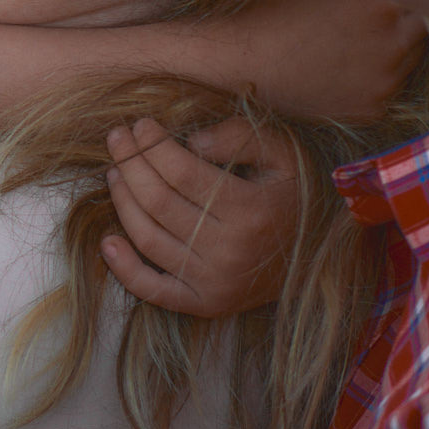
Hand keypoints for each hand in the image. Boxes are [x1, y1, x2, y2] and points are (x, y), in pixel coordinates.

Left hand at [99, 117, 296, 315]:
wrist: (321, 254)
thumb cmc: (295, 194)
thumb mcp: (282, 154)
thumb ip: (238, 138)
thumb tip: (190, 141)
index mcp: (250, 211)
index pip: (181, 173)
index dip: (153, 145)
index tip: (140, 124)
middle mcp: (229, 251)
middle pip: (158, 202)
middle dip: (130, 164)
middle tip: (117, 138)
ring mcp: (215, 283)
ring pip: (149, 239)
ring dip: (123, 202)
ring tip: (115, 173)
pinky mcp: (206, 304)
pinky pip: (154, 291)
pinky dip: (125, 270)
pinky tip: (108, 242)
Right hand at [219, 0, 423, 118]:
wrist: (240, 61)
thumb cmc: (272, 7)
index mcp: (381, 0)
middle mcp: (392, 41)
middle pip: (422, 26)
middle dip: (407, 18)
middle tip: (375, 14)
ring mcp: (385, 79)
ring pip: (410, 58)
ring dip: (395, 47)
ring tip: (357, 40)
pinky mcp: (372, 108)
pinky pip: (388, 87)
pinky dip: (374, 77)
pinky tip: (345, 66)